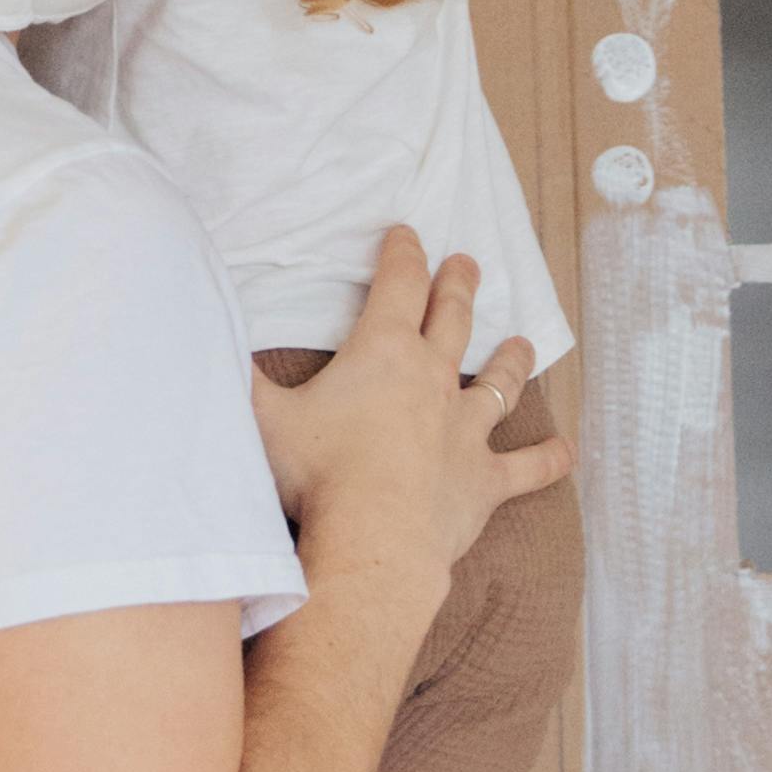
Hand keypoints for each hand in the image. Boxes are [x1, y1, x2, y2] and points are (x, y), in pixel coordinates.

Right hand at [252, 229, 569, 602]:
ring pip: (498, 384)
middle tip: (467, 263)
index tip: (405, 232)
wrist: (374, 540)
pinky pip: (526, 466)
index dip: (402, 253)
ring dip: (511, 359)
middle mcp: (433, 379)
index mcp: (383, 353)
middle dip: (458, 286)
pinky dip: (548, 459)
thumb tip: (204, 337)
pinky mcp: (485, 480)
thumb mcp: (260, 417)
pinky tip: (567, 451)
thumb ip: (236, 377)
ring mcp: (465, 429)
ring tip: (522, 342)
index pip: (397, 285)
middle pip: (453, 319)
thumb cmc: (315, 475)